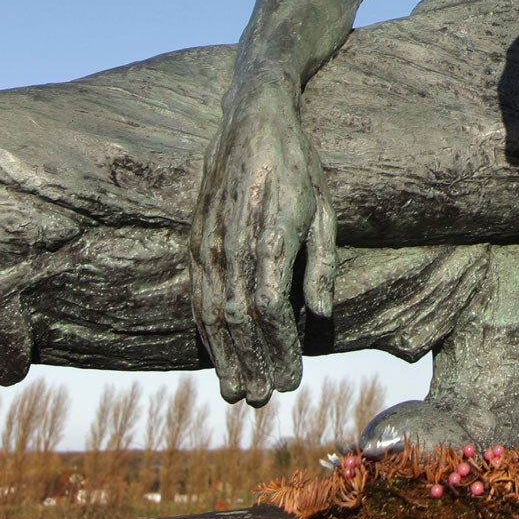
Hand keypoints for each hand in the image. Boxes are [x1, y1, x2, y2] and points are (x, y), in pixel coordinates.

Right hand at [188, 78, 337, 404]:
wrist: (253, 118)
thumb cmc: (299, 165)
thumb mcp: (324, 209)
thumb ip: (320, 264)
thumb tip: (318, 316)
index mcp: (270, 236)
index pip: (270, 311)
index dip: (279, 350)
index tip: (292, 380)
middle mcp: (233, 243)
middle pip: (237, 320)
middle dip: (250, 363)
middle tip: (263, 399)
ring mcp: (208, 241)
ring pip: (211, 313)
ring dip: (225, 356)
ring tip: (238, 390)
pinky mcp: (194, 239)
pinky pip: (196, 294)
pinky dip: (205, 330)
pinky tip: (216, 352)